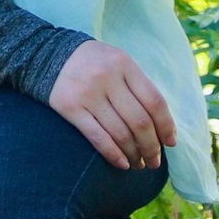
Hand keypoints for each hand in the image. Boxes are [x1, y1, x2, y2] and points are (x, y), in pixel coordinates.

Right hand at [48, 40, 176, 170]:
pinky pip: (98, 137)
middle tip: (154, 161)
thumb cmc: (93, 64)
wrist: (47, 54)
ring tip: (139, 164)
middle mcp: (107, 77)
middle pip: (139, 121)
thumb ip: (138, 86)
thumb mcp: (118, 63)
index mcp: (124, 64)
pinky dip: (113, 155)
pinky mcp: (70, 107)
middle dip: (152, 146)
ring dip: (134, 154)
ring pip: (120, 133)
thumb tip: (162, 127)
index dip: (166, 126)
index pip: (154, 101)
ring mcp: (88, 93)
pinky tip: (122, 164)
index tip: (171, 143)